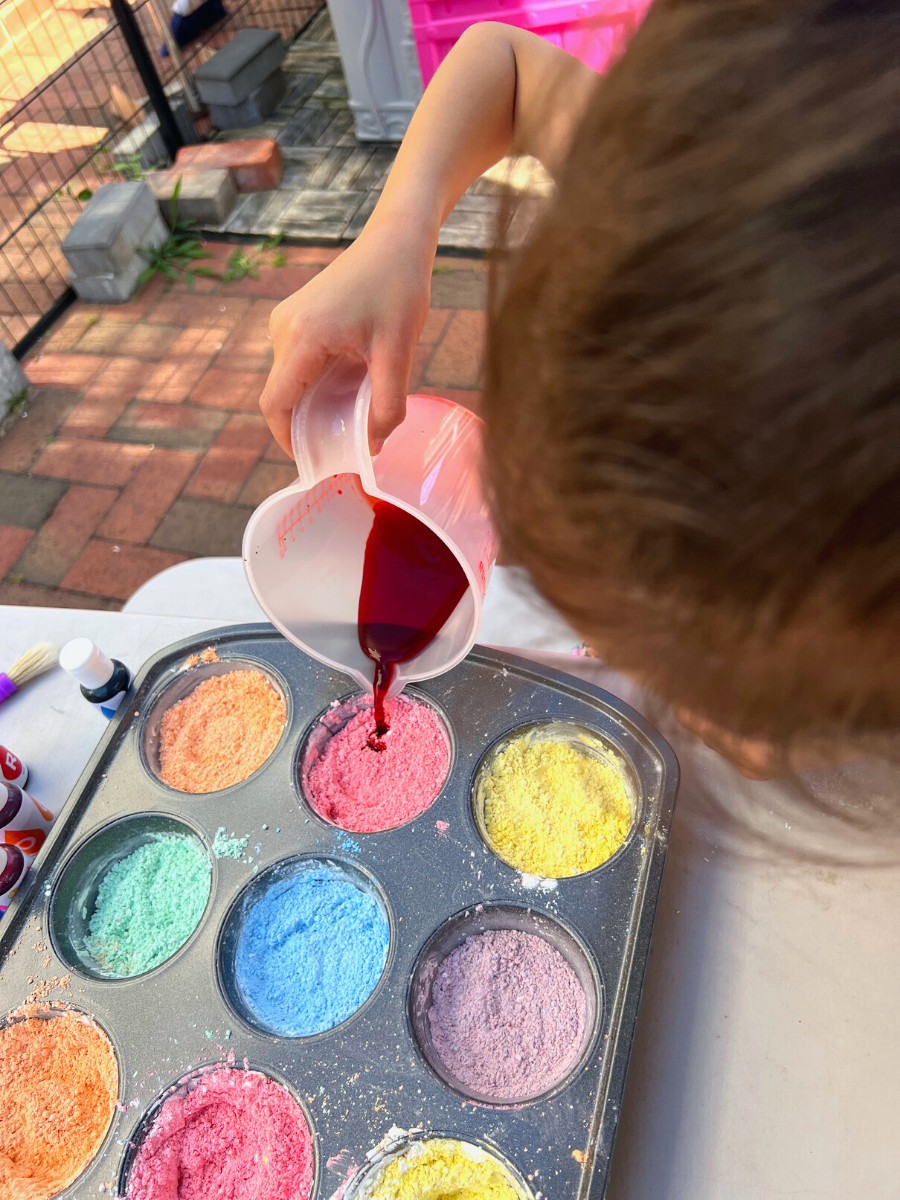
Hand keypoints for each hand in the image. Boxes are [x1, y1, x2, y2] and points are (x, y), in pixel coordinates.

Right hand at [260, 217, 433, 456]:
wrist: (396, 240)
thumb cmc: (398, 288)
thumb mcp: (398, 353)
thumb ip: (387, 405)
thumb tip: (374, 447)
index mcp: (301, 337)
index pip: (275, 404)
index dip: (288, 440)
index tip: (314, 460)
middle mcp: (283, 327)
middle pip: (281, 394)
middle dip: (306, 424)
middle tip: (342, 443)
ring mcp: (286, 320)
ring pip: (290, 380)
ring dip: (315, 402)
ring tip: (352, 412)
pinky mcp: (296, 316)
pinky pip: (297, 362)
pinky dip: (317, 382)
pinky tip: (350, 385)